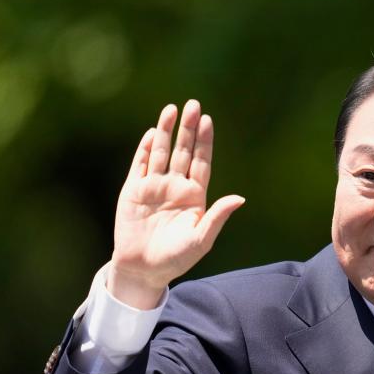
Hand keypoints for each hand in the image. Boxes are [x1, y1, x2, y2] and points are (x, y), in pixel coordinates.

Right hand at [108, 100, 244, 308]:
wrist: (144, 270)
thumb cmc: (177, 258)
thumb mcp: (201, 239)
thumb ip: (217, 217)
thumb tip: (240, 198)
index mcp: (194, 195)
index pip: (201, 162)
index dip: (204, 142)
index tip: (208, 120)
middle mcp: (175, 186)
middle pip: (183, 151)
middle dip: (187, 129)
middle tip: (193, 104)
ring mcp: (154, 187)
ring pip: (161, 153)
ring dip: (165, 131)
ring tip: (171, 109)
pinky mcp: (133, 191)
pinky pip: (140, 165)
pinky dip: (145, 149)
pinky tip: (151, 133)